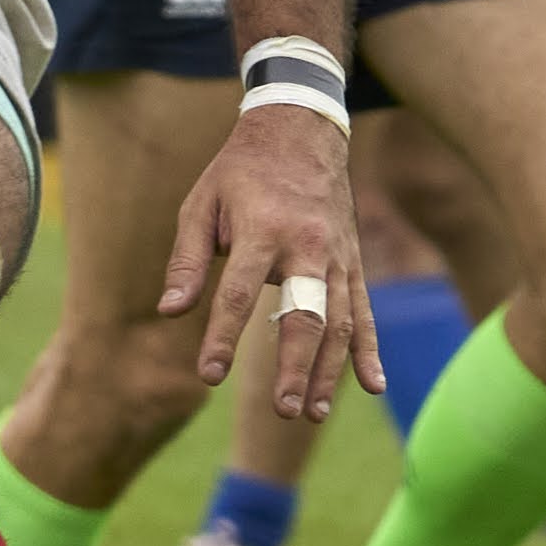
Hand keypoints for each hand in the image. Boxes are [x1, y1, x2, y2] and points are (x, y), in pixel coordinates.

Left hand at [162, 95, 377, 417]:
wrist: (302, 130)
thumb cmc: (239, 173)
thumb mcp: (200, 205)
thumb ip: (187, 260)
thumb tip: (171, 311)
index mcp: (264, 231)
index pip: (240, 294)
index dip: (223, 337)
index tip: (209, 375)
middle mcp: (309, 247)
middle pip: (304, 316)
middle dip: (294, 367)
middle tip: (282, 411)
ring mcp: (338, 257)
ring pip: (338, 322)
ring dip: (327, 372)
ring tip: (310, 414)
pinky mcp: (352, 263)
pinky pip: (364, 312)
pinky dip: (369, 350)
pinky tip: (374, 387)